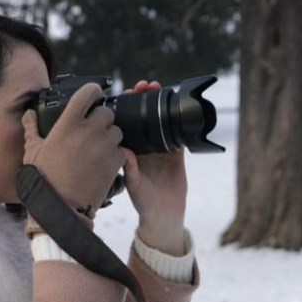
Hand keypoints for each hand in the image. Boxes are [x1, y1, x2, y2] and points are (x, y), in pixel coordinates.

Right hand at [22, 83, 124, 217]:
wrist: (61, 207)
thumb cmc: (44, 179)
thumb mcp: (32, 151)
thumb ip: (31, 129)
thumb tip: (29, 115)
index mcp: (67, 124)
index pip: (88, 93)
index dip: (93, 91)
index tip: (94, 94)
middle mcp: (89, 131)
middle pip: (107, 112)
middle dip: (102, 118)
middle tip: (94, 129)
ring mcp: (104, 146)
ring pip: (117, 131)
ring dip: (111, 136)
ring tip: (99, 147)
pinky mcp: (116, 161)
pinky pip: (123, 149)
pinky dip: (117, 153)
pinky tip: (105, 161)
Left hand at [122, 80, 188, 255]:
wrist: (165, 215)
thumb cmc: (144, 202)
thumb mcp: (134, 185)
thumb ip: (130, 169)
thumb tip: (124, 151)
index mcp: (129, 152)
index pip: (126, 124)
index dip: (126, 108)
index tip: (126, 94)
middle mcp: (144, 148)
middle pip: (143, 118)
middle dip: (143, 101)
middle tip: (144, 86)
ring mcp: (161, 150)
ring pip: (160, 122)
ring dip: (160, 107)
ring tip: (159, 90)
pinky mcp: (177, 155)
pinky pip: (177, 135)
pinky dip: (177, 123)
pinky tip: (176, 110)